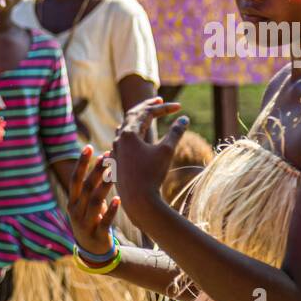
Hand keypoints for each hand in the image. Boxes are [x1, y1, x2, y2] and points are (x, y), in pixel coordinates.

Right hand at [67, 146, 120, 255]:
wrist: (93, 252)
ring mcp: (86, 224)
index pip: (75, 179)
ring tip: (114, 172)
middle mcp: (76, 212)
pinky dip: (111, 210)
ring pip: (94, 202)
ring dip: (104, 186)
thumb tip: (103, 162)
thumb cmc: (92, 221)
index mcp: (73, 203)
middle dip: (96, 170)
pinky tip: (119, 199)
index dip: (81, 163)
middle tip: (108, 156)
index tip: (89, 147)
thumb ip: (92, 188)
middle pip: (85, 188)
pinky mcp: (98, 235)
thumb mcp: (87, 205)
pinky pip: (104, 221)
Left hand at [110, 97, 188, 218]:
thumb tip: (184, 118)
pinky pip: (121, 143)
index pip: (146, 113)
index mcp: (129, 133)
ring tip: (147, 116)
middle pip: (132, 116)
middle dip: (146, 107)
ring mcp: (116, 151)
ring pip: (124, 129)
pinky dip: (131, 135)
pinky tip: (132, 138)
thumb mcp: (167, 151)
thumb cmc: (152, 174)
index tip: (179, 107)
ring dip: (137, 120)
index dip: (163, 108)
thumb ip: (175, 132)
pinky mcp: (116, 162)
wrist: (138, 200)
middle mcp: (119, 140)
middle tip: (158, 100)